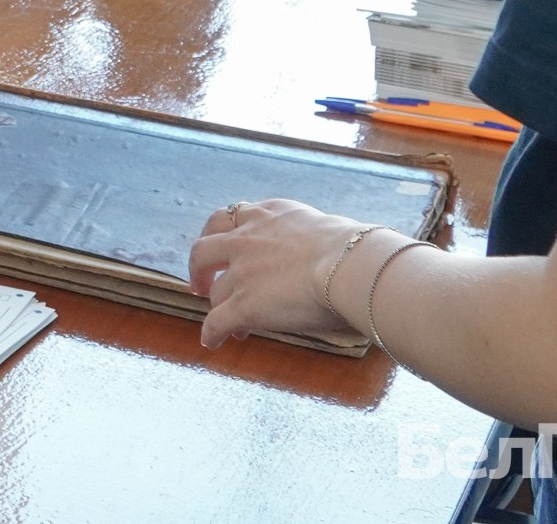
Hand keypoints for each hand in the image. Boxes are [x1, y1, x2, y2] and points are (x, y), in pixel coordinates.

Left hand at [187, 198, 389, 347]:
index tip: (225, 245)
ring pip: (216, 292)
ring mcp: (241, 272)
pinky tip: (212, 342)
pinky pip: (216, 322)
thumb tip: (337, 256)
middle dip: (199, 267)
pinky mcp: (243, 305)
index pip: (237, 217)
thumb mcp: (329, 229)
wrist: (349, 265)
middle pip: (205, 249)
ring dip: (217, 308)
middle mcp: (248, 239)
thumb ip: (316, 240)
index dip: (226, 234)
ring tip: (228, 325)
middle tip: (200, 284)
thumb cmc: (357, 251)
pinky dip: (211, 332)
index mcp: (270, 215)